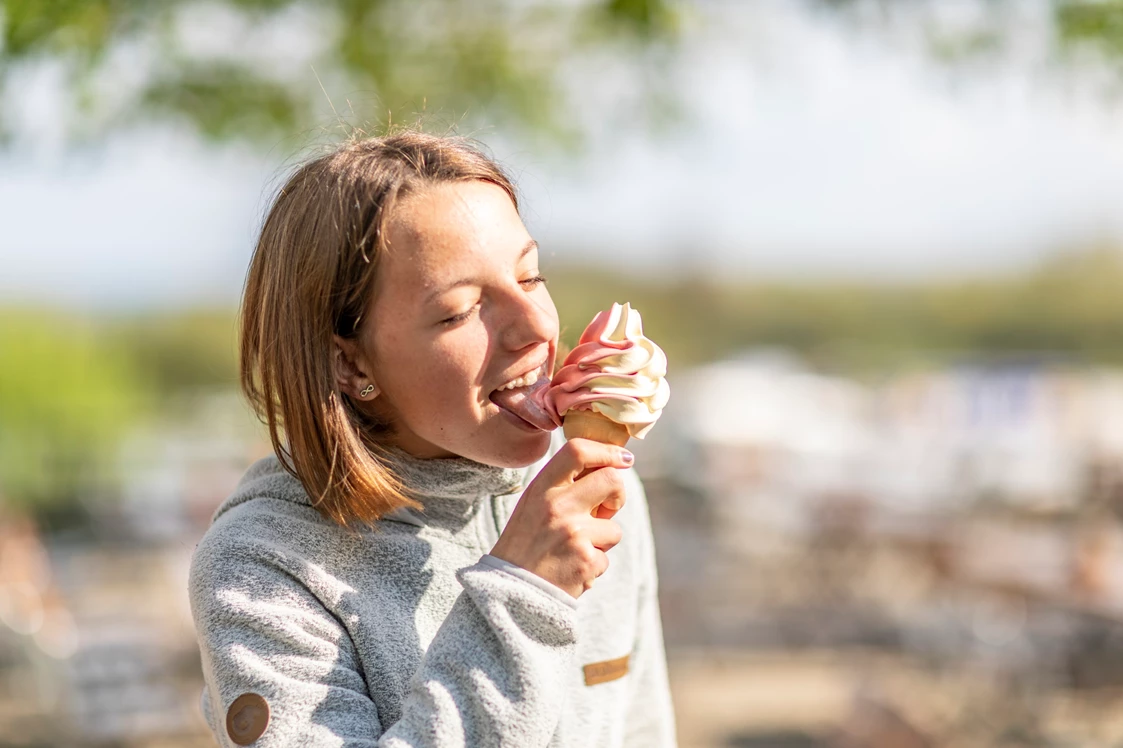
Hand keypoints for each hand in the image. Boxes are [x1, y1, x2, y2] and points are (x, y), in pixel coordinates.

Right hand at [490, 439, 631, 597]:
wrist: (510, 592)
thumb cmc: (525, 545)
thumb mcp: (533, 505)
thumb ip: (563, 487)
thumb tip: (606, 468)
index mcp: (542, 489)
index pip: (578, 451)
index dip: (606, 451)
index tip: (623, 458)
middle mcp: (558, 506)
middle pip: (611, 480)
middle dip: (618, 495)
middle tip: (609, 507)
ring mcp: (574, 533)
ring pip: (614, 528)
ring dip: (601, 541)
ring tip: (573, 551)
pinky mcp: (587, 561)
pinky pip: (606, 557)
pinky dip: (593, 566)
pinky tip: (571, 569)